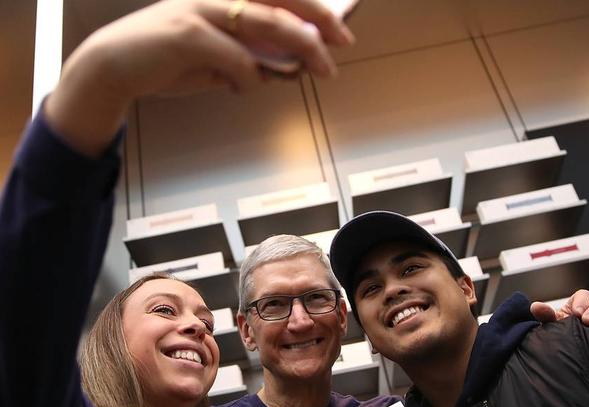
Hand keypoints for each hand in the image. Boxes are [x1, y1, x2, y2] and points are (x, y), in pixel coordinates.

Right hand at [44, 0, 353, 155]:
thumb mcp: (219, 58)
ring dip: (299, 47)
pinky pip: (235, 57)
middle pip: (281, 1)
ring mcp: (202, 9)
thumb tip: (294, 68)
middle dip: (318, 23)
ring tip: (319, 68)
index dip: (315, 11)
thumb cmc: (172, 59)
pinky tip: (244, 87)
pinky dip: (249, 77)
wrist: (116, 65)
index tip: (341, 33)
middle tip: (342, 46)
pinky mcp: (186, 34)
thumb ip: (253, 58)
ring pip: (265, 22)